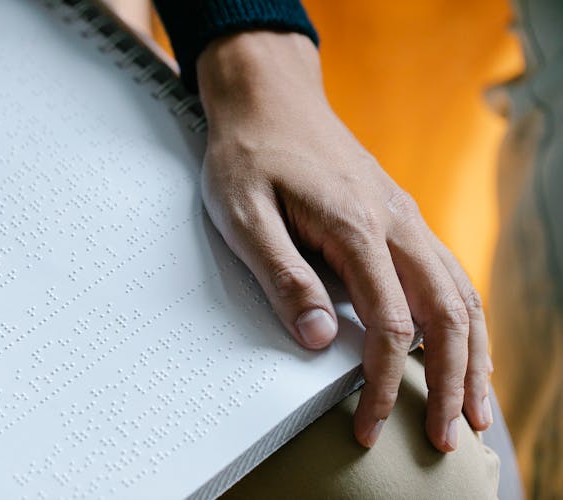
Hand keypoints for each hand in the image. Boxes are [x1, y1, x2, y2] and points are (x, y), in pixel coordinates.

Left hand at [196, 31, 491, 450]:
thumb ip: (284, 275)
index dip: (383, 383)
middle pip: (447, 314)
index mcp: (357, 227)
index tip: (370, 426)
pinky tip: (462, 344)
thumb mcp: (245, 216)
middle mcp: (396, 223)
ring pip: (460, 294)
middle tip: (449, 436)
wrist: (270, 100)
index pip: (390, 323)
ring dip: (471, 354)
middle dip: (452, 382)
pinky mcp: (398, 216)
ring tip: (474, 407)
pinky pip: (447, 273)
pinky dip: (463, 318)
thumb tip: (318, 340)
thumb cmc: (251, 155)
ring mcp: (404, 217)